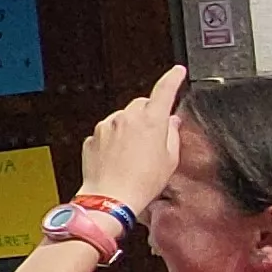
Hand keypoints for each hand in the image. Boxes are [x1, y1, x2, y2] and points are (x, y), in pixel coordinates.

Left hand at [76, 65, 186, 211]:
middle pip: (141, 104)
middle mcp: (127, 117)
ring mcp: (108, 125)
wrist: (110, 199)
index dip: (173, 78)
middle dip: (148, 115)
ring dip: (129, 128)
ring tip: (133, 155)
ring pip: (123, 118)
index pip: (165, 89)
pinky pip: (108, 132)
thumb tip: (171, 122)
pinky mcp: (94, 136)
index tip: (178, 72)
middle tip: (153, 138)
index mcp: (151, 120)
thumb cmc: (141, 183)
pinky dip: (114, 140)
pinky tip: (119, 159)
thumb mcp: (169, 160)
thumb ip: (172, 134)